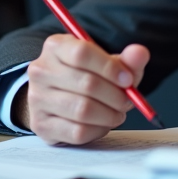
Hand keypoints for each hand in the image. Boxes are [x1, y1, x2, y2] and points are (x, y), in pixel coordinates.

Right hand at [15, 35, 150, 144]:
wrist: (59, 99)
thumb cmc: (87, 76)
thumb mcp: (107, 64)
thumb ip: (127, 60)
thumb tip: (140, 53)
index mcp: (56, 47)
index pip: (82, 53)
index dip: (110, 68)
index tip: (128, 79)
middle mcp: (41, 70)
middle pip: (86, 83)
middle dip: (115, 96)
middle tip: (127, 101)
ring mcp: (37, 99)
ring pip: (82, 110)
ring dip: (109, 115)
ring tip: (116, 113)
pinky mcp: (41, 125)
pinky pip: (77, 131)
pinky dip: (98, 130)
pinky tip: (102, 123)